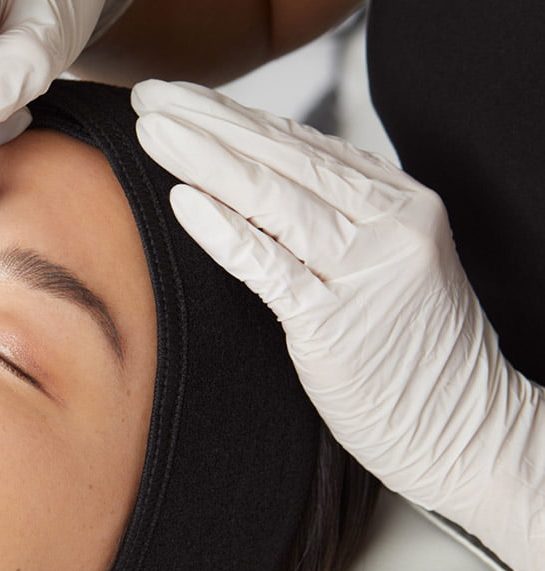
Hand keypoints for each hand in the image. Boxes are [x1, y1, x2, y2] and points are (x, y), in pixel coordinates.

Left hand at [132, 79, 544, 570]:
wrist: (463, 428)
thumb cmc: (412, 355)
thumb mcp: (380, 268)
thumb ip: (332, 224)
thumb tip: (251, 189)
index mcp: (399, 203)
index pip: (304, 145)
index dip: (236, 117)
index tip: (182, 99)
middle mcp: (389, 224)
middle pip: (283, 157)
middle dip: (208, 122)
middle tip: (151, 98)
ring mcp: (366, 270)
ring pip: (272, 198)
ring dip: (203, 159)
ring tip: (152, 133)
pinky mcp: (336, 321)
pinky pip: (269, 265)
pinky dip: (223, 230)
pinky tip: (183, 201)